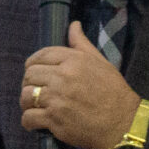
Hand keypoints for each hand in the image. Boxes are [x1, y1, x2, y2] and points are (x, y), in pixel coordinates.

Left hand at [22, 25, 141, 148]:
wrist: (122, 123)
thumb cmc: (113, 92)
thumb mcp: (101, 62)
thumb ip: (82, 44)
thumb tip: (74, 25)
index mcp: (74, 60)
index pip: (41, 55)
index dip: (33, 63)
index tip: (35, 73)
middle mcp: (63, 77)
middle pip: (30, 75)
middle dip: (30, 83)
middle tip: (37, 91)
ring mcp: (57, 98)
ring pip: (26, 95)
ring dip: (27, 102)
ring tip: (35, 107)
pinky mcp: (54, 119)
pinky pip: (28, 117)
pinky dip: (28, 121)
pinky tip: (36, 122)